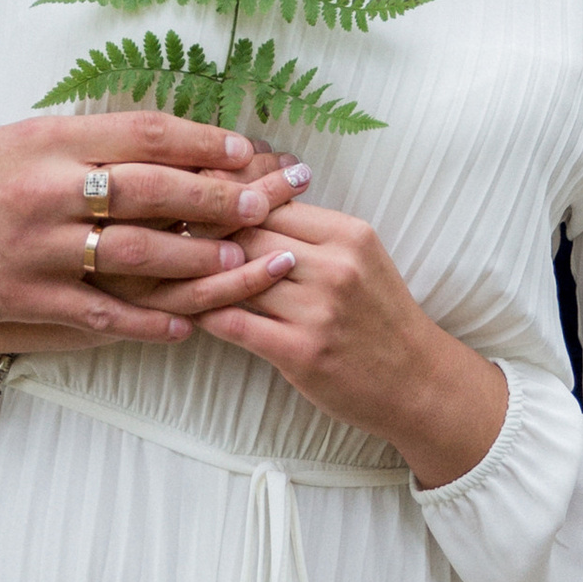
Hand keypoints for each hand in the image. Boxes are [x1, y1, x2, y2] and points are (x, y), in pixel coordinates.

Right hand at [0, 111, 312, 353]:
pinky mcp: (24, 297)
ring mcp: (35, 246)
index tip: (252, 152)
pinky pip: (101, 314)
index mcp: (51, 138)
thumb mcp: (22, 136)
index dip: (206, 142)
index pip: (145, 133)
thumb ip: (87, 138)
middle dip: (223, 197)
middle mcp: (46, 187)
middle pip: (154, 190)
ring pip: (136, 254)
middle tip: (276, 204)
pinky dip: (149, 322)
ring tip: (250, 264)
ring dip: (200, 260)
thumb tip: (168, 136)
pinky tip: (190, 325)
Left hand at [196, 200, 507, 487]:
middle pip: (249, 232)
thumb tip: (247, 201)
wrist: (417, 382)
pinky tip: (184, 308)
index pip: (272, 200)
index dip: (229, 199)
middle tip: (167, 227)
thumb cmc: (380, 318)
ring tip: (165, 263)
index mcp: (349, 234)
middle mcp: (335, 266)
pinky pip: (235, 323)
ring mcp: (318, 311)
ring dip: (197, 270)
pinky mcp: (301, 353)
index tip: (194, 198)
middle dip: (205, 229)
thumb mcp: (360, 259)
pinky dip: (204, 312)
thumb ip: (311, 233)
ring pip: (237, 275)